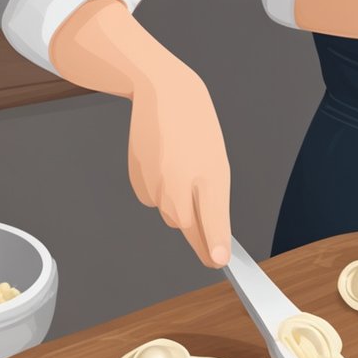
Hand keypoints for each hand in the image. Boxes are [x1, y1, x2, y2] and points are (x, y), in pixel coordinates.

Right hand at [127, 63, 231, 267]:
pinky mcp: (137, 181)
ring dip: (178, 206)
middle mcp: (181, 181)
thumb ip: (215, 205)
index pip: (213, 219)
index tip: (219, 262)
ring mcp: (156, 182)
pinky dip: (159, 194)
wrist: (165, 95)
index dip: (215, 244)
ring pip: (169, 216)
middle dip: (198, 236)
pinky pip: (152, 202)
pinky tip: (164, 168)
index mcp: (210, 175)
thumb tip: (213, 241)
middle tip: (209, 242)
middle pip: (187, 227)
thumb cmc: (197, 131)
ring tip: (183, 172)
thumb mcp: (217, 165)